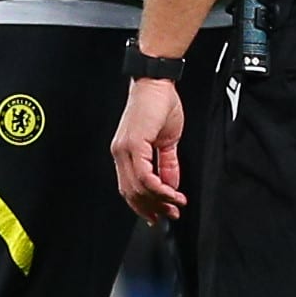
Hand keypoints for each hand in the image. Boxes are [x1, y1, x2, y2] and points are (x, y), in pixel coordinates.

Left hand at [110, 77, 187, 225]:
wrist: (156, 82)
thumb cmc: (159, 105)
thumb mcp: (166, 141)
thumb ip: (167, 165)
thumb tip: (171, 186)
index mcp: (124, 152)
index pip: (130, 188)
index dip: (146, 205)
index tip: (163, 213)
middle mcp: (120, 152)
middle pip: (132, 192)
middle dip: (154, 208)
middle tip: (171, 214)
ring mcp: (124, 149)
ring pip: (137, 188)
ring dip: (159, 201)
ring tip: (175, 205)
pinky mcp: (133, 144)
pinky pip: (144, 175)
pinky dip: (159, 189)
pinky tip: (172, 192)